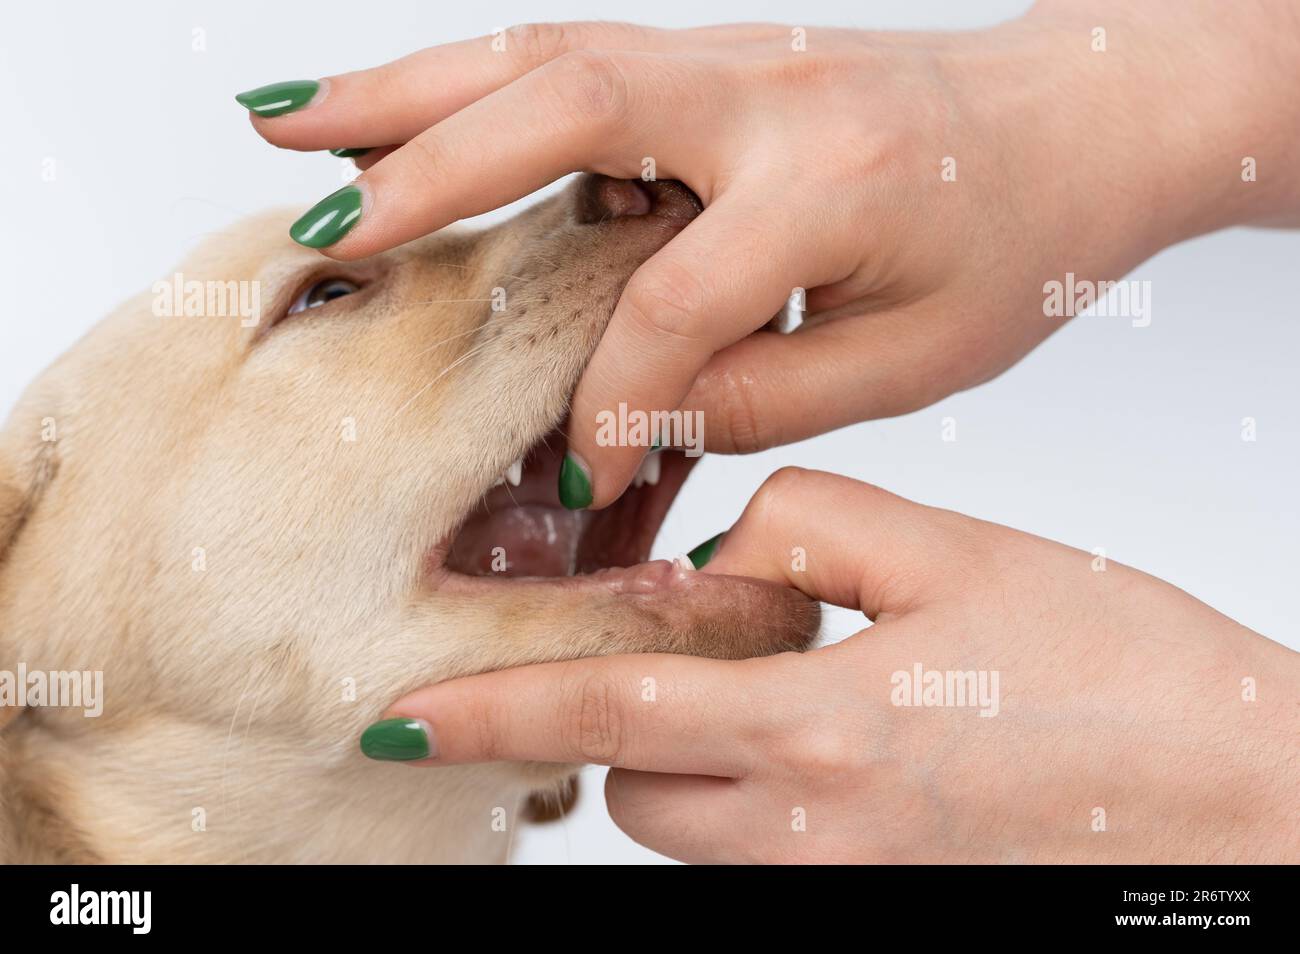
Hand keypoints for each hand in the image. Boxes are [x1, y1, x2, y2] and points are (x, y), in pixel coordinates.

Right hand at [239, 5, 1299, 507]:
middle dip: (428, 175)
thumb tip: (636, 410)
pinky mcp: (709, 56)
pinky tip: (396, 110)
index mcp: (832, 179)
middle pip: (563, 107)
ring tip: (289, 128)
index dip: (610, 401)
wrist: (1072, 122)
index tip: (577, 479)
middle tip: (321, 240)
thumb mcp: (914, 359)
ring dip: (407, 91)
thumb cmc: (1016, 238)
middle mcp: (766, 90)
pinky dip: (464, 81)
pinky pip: (566, 56)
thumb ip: (765, 393)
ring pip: (540, 54)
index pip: (673, 300)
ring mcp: (731, 53)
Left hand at [363, 468, 1298, 862]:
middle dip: (635, 723)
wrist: (1242, 801)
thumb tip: (730, 550)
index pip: (606, 718)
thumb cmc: (1124, 675)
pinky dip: (766, 789)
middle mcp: (814, 827)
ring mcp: (845, 875)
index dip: (490, 717)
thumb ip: (812, 530)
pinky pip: (769, 847)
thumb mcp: (958, 556)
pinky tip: (847, 733)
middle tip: (709, 650)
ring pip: (697, 824)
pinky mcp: (878, 890)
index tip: (401, 716)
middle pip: (637, 788)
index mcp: (820, 728)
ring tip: (799, 686)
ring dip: (703, 756)